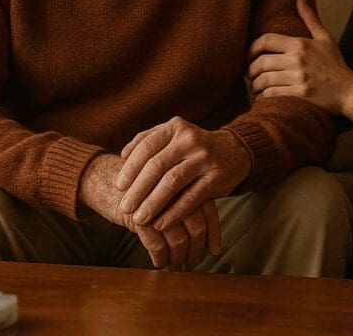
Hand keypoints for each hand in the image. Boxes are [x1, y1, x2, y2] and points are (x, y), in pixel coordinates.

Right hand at [79, 153, 220, 269]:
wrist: (99, 175)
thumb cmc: (134, 183)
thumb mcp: (162, 184)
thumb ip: (182, 196)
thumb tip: (203, 227)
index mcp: (184, 181)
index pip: (208, 210)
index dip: (213, 233)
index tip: (214, 250)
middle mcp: (175, 192)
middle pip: (196, 227)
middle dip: (196, 250)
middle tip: (193, 262)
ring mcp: (157, 205)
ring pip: (178, 239)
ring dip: (178, 258)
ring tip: (176, 266)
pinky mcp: (138, 217)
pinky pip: (157, 245)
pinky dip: (160, 257)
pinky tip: (158, 263)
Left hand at [114, 118, 250, 232]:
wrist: (234, 150)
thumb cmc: (193, 147)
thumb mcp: (173, 136)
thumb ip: (148, 140)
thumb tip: (122, 155)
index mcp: (174, 127)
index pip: (146, 147)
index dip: (130, 168)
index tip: (118, 187)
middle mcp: (189, 139)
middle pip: (157, 166)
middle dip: (138, 189)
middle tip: (125, 208)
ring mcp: (204, 158)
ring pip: (173, 182)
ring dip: (153, 203)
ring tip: (139, 219)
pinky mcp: (216, 177)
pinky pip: (191, 197)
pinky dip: (174, 212)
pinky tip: (161, 223)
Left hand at [247, 0, 352, 129]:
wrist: (349, 90)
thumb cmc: (335, 65)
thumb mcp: (325, 38)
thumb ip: (310, 18)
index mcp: (300, 44)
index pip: (266, 40)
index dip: (252, 48)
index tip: (249, 55)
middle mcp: (297, 59)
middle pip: (262, 62)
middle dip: (250, 70)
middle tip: (250, 75)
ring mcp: (299, 77)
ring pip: (265, 79)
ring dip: (255, 85)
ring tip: (255, 87)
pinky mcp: (300, 93)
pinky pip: (273, 93)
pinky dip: (264, 96)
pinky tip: (264, 96)